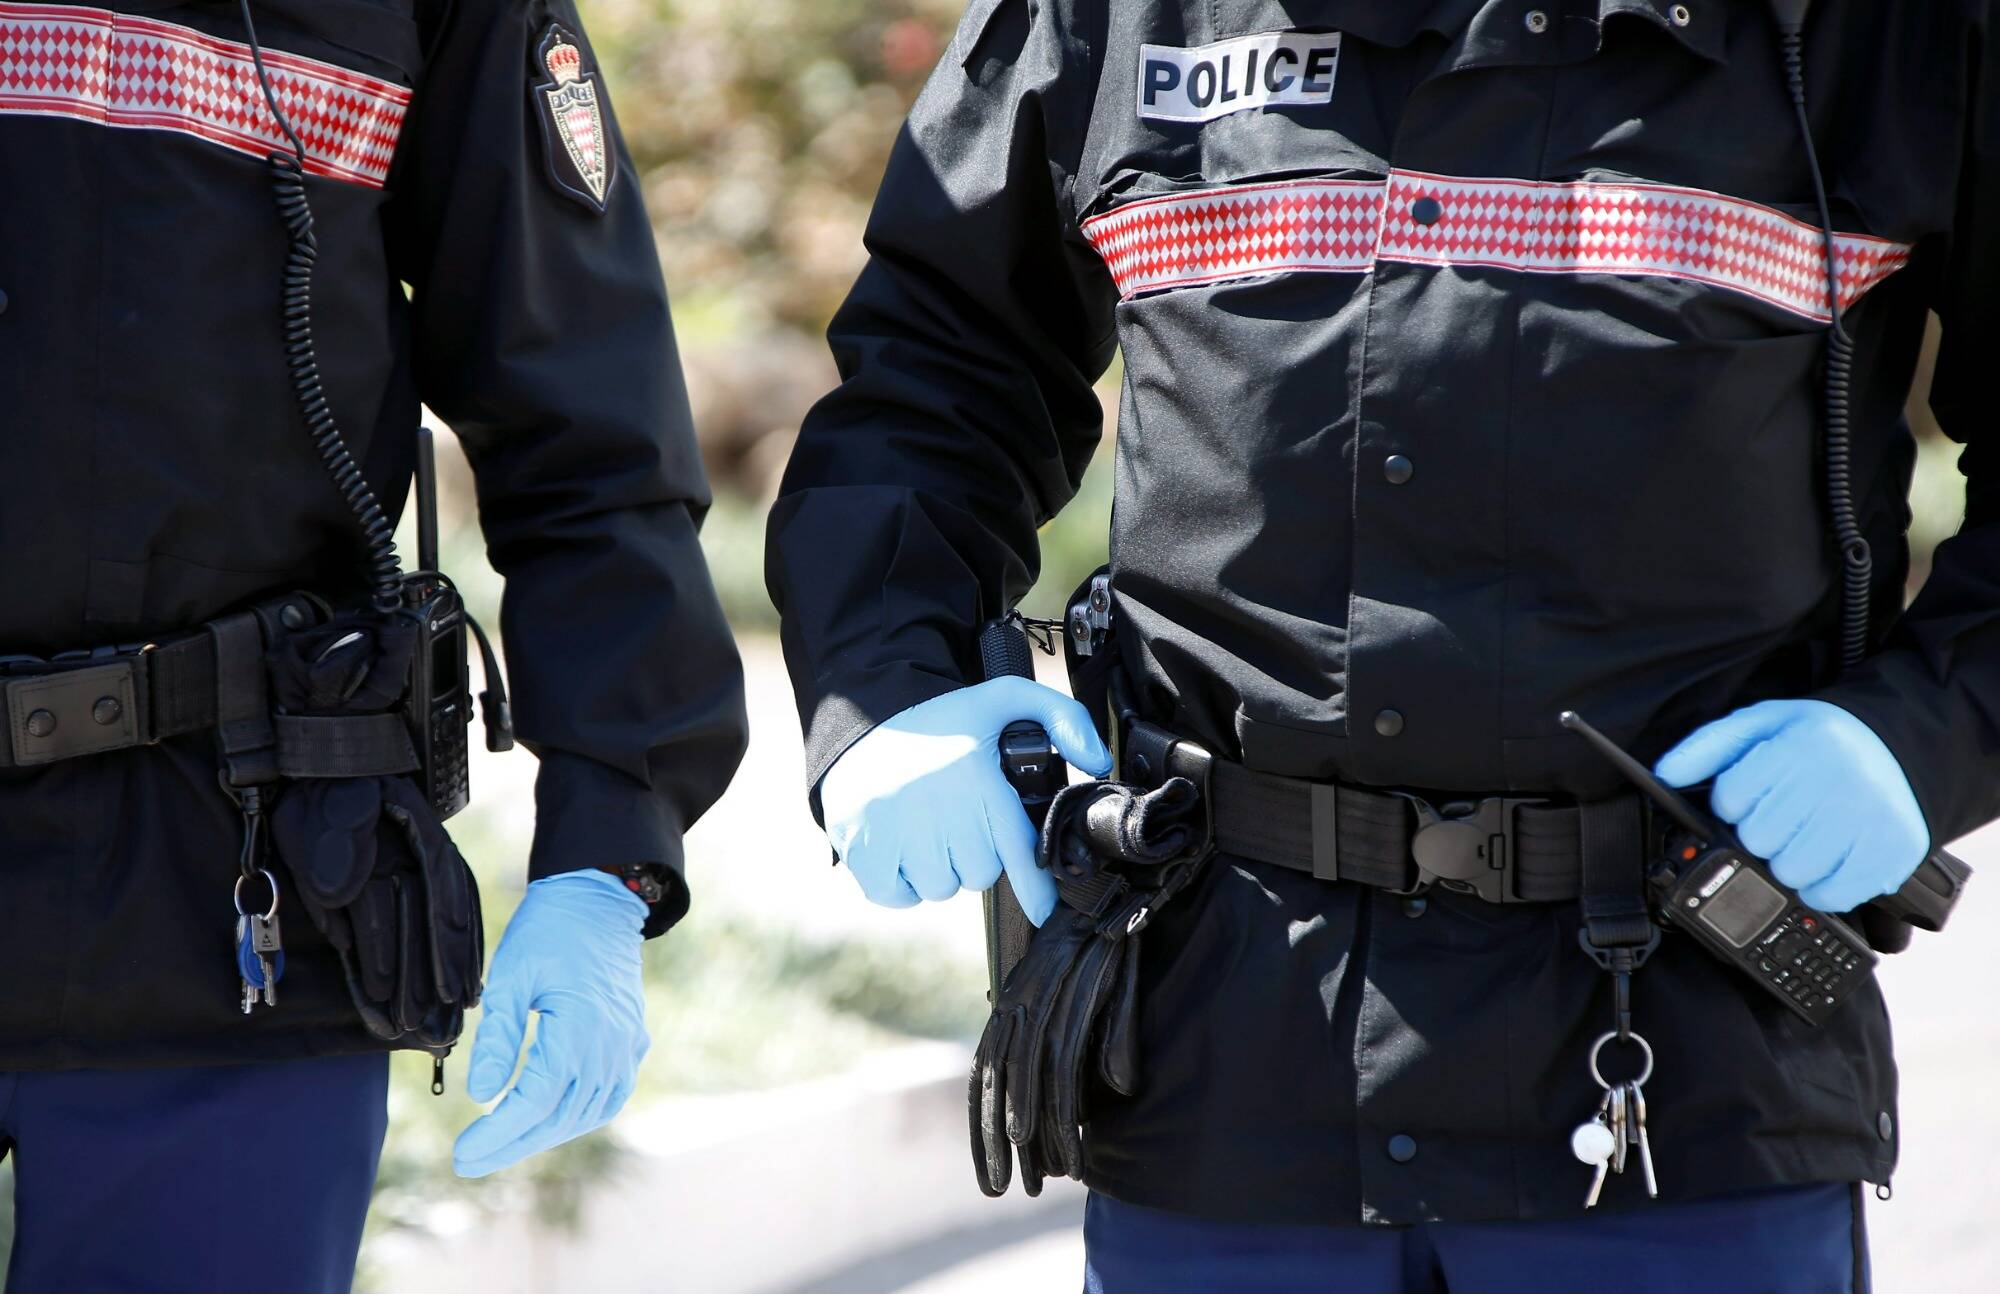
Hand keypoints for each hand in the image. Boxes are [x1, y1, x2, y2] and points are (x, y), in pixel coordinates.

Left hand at [453, 869, 649, 1176]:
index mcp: (578, 1029)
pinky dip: (576, 1117)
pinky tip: (548, 1121)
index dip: (497, 1135)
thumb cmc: (548, 933)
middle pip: (558, 1117)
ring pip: (585, 1113)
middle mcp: (610, 1047)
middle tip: (468, 1162)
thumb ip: (496, 1038)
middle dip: (511, 1146)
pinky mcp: (632, 1043)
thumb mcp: (509, 977)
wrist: (600, 902)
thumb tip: (480, 1097)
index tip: (461, 1153)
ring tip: (500, 1145)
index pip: (533, 1103)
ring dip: (542, 1135)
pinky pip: (608, 1097)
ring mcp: (627, 1047)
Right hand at [820, 677, 1112, 924]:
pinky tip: (903, 850)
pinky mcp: (862, 849)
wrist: (862, 721)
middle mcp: (938, 809)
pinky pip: (898, 895)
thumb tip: (1095, 763)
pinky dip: (903, 884)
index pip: (1017, 850)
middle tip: (961, 820)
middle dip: (976, 854)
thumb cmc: (943, 720)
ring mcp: (896, 832)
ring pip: (940, 887)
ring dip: (940, 869)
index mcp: (977, 779)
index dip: (1034, 890)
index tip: (1043, 912)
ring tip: (930, 829)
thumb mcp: (1006, 697)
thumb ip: (1063, 718)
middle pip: (979, 873)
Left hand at [1654, 699, 1929, 913]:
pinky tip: (1825, 860)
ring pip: (1790, 872)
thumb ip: (1707, 747)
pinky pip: (1832, 896)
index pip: (1731, 799)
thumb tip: (1665, 774)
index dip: (1732, 803)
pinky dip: (1820, 888)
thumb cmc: (1818, 741)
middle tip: (1782, 817)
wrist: (1895, 747)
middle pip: (1758, 840)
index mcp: (1801, 747)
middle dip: (1759, 833)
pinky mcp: (1892, 853)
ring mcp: (1869, 820)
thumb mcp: (1761, 726)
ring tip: (1803, 837)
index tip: (1752, 796)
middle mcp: (1838, 782)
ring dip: (1787, 863)